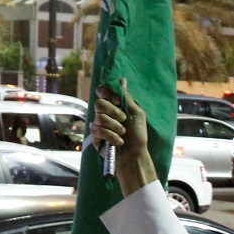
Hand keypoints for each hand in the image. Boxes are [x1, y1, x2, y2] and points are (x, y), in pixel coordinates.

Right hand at [90, 81, 157, 195]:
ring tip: (123, 133)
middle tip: (124, 119)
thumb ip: (126, 97)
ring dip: (115, 126)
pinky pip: (98, 130)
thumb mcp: (136, 113)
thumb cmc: (138, 134)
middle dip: (113, 112)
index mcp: (113, 106)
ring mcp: (98, 125)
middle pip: (98, 103)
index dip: (107, 94)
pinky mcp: (95, 137)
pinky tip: (118, 141)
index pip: (101, 92)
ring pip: (99, 117)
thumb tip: (122, 79)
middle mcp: (104, 113)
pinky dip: (111, 136)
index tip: (117, 101)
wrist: (135, 154)